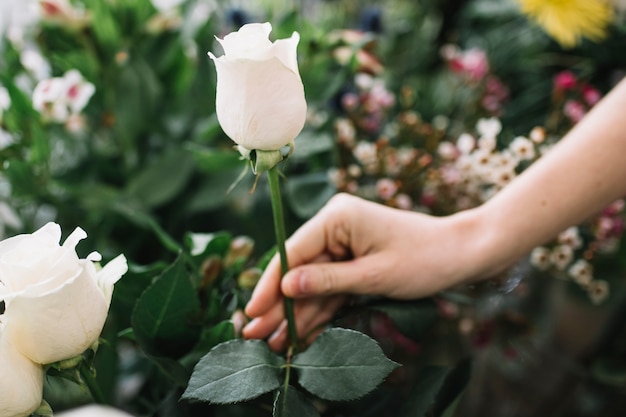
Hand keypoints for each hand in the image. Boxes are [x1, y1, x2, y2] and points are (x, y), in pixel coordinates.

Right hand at [242, 193, 480, 350]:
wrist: (462, 255)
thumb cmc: (424, 259)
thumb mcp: (373, 275)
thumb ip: (328, 282)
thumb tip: (286, 288)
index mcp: (337, 218)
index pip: (293, 252)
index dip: (271, 285)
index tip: (252, 312)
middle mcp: (335, 227)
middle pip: (299, 270)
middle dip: (279, 305)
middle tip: (254, 336)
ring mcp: (344, 245)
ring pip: (312, 284)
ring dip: (296, 313)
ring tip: (274, 343)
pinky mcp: (353, 262)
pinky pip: (330, 289)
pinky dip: (318, 311)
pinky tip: (299, 334)